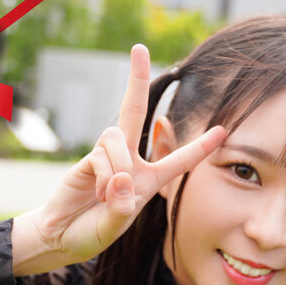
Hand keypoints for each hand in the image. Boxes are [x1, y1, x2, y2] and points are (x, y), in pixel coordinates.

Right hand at [21, 44, 224, 271]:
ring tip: (106, 194)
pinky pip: (101, 156)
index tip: (223, 130)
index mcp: (147, 181)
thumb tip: (120, 176)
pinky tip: (96, 195)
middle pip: (135, 113)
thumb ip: (120, 207)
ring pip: (118, 138)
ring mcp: (106, 158)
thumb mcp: (114, 227)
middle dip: (137, 80)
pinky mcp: (86, 160)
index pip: (178, 161)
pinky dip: (103, 177)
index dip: (200, 147)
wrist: (62, 237)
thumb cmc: (93, 232)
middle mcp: (128, 163)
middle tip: (139, 47)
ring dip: (117, 165)